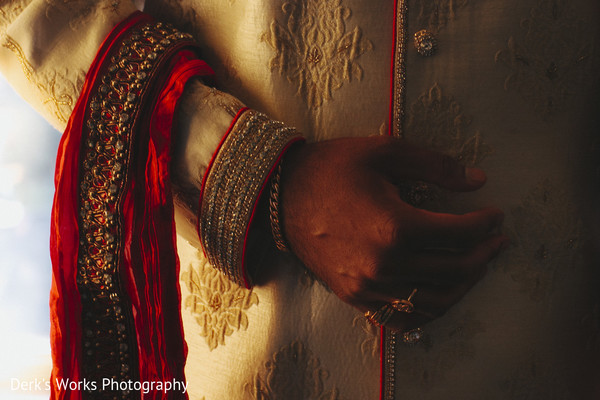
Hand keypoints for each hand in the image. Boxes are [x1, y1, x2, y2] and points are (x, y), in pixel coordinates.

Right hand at [279, 136, 507, 331]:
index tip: (495, 215)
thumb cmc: (330, 169)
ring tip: (476, 265)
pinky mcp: (355, 297)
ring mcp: (368, 286)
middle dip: (484, 254)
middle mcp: (384, 264)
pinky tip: (440, 292)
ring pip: (435, 300)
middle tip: (495, 240)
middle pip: (454, 269)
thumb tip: (477, 180)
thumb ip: (435, 165)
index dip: (485, 223)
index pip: (459, 234)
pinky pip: (402, 318)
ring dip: (464, 284)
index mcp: (394, 226)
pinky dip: (430, 309)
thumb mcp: (384, 152)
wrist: (280, 195)